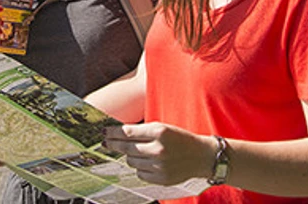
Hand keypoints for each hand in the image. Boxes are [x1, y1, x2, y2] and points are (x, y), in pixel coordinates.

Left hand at [101, 123, 215, 184]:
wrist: (202, 156)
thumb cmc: (181, 139)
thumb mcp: (163, 128)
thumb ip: (142, 131)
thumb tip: (118, 134)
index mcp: (159, 132)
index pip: (127, 132)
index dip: (113, 133)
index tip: (104, 132)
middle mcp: (158, 149)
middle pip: (126, 148)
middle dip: (114, 144)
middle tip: (106, 142)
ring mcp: (160, 166)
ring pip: (131, 161)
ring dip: (130, 156)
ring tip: (139, 152)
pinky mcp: (161, 179)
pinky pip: (140, 173)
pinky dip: (140, 168)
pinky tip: (148, 162)